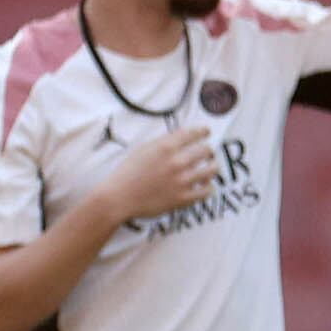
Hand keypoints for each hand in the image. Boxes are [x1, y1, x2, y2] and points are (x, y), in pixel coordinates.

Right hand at [95, 125, 217, 224]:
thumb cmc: (127, 173)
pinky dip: (208, 187)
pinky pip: (207, 191)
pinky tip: (203, 185)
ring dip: (212, 167)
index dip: (203, 131)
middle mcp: (176, 162)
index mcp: (165, 147)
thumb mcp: (143, 150)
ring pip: (212, 169)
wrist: (118, 198)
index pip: (195, 133)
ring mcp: (181, 181)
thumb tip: (184, 136)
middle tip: (206, 153)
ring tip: (208, 168)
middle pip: (207, 150)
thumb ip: (163, 142)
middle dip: (207, 150)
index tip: (206, 132)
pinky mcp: (183, 198)